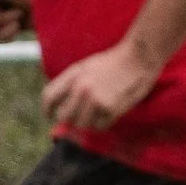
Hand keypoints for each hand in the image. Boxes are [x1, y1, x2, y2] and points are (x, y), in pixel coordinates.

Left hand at [42, 41, 161, 130]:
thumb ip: (71, 82)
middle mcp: (81, 88)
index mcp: (72, 75)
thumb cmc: (113, 62)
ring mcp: (96, 99)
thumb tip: (60, 102)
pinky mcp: (111, 108)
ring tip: (92, 117)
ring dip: (86, 123)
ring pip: (81, 124)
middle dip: (67, 119)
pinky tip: (105, 118)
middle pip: (63, 116)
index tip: (48, 115)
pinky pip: (99, 126)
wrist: (139, 58)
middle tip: (74, 119)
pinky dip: (101, 125)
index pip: (49, 97)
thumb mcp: (84, 66)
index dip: (46, 110)